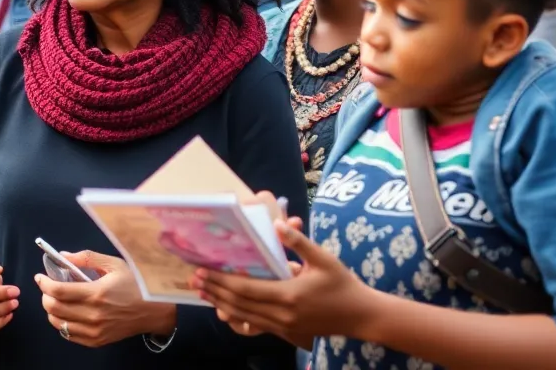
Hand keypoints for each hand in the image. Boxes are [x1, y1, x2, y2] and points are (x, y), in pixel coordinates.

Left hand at [37, 251, 175, 348]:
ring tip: (55, 300)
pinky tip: (67, 314)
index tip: (40, 277)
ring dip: (51, 311)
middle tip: (47, 287)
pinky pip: (69, 335)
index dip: (44, 283)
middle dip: (45, 296)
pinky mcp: (97, 341)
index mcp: (96, 293)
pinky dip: (62, 324)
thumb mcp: (114, 264)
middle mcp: (93, 315)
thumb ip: (86, 258)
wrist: (154, 311)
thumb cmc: (135, 283)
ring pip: (58, 324)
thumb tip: (62, 256)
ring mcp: (94, 331)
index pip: (58, 291)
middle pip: (54, 308)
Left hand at [191, 219, 378, 346]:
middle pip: (239, 304)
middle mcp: (281, 314)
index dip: (222, 280)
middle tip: (195, 279)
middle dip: (215, 291)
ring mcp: (283, 326)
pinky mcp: (286, 332)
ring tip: (203, 293)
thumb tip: (279, 222)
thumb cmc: (342, 284)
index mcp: (288, 295)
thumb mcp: (323, 258)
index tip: (203, 270)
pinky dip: (237, 319)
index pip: (246, 289)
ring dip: (221, 304)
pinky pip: (255, 327)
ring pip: (244, 317)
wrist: (361, 316)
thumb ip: (299, 242)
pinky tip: (225, 311)